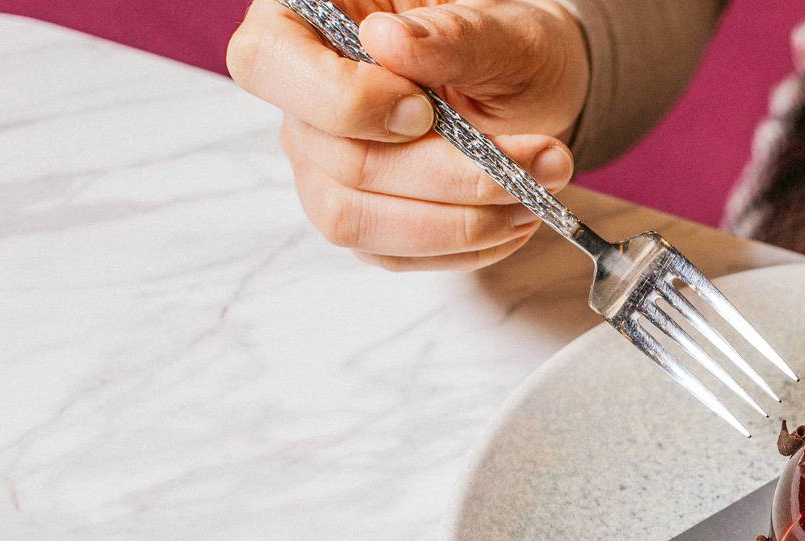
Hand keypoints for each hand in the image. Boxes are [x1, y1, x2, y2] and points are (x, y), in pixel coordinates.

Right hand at [226, 0, 587, 269]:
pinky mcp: (359, 214)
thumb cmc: (509, 48)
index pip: (267, 62)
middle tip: (533, 162)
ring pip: (355, 219)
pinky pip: (389, 253)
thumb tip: (388, 41)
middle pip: (335, 159)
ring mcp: (322, 163)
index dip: (343, 100)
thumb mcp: (505, 31)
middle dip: (445, 173)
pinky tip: (511, 217)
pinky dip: (462, 246)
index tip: (425, 110)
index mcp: (310, 22)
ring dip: (457, 221)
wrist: (536, 90)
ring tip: (532, 194)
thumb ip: (455, 36)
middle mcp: (303, 99)